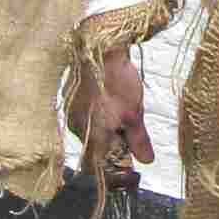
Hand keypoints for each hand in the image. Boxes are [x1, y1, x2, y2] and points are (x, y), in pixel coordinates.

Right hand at [66, 46, 154, 165]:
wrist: (99, 48)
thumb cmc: (118, 82)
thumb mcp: (135, 114)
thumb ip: (139, 140)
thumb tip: (146, 162)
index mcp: (92, 138)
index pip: (97, 169)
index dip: (113, 171)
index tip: (128, 166)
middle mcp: (77, 130)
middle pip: (95, 150)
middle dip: (114, 146)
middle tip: (131, 131)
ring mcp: (72, 114)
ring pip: (91, 132)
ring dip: (107, 130)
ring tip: (124, 111)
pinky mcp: (71, 100)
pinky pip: (86, 117)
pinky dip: (100, 116)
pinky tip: (111, 102)